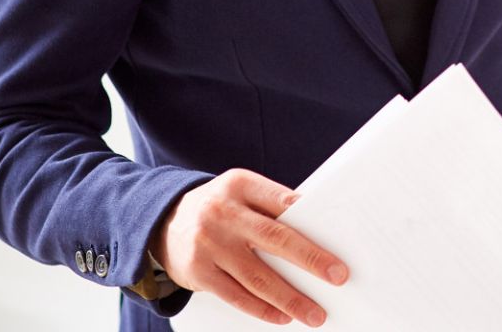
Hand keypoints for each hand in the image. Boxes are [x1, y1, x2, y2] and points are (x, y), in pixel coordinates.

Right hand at [150, 168, 347, 326]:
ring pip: (257, 276)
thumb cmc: (218, 208)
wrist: (162, 221)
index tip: (338, 239)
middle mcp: (223, 212)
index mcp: (239, 185)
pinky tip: (283, 316)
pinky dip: (262, 309)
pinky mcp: (198, 272)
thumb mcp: (239, 193)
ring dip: (290, 298)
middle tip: (338, 276)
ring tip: (314, 313)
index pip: (283, 201)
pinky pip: (236, 296)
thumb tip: (318, 235)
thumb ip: (270, 208)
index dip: (312, 219)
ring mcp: (208, 243)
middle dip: (311, 259)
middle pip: (275, 239)